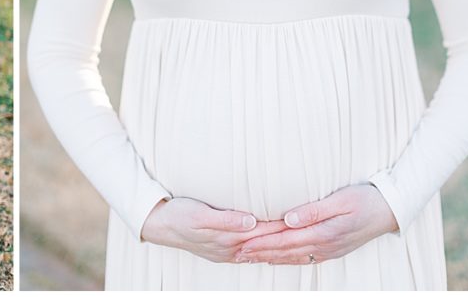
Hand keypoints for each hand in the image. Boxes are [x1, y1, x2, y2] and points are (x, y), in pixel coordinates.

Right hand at [141, 197, 288, 263]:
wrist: (159, 226)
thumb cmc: (178, 214)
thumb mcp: (199, 215)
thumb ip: (225, 219)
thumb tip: (250, 222)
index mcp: (227, 237)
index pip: (263, 231)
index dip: (282, 225)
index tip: (302, 219)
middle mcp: (231, 248)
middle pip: (265, 242)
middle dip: (286, 237)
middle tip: (309, 229)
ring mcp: (227, 252)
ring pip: (259, 249)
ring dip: (277, 245)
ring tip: (298, 239)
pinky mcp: (222, 251)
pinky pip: (249, 252)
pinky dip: (263, 249)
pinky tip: (270, 246)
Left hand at [235, 184, 398, 264]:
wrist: (391, 211)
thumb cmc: (366, 199)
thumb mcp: (340, 200)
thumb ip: (314, 211)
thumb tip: (289, 219)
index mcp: (323, 233)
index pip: (284, 240)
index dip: (262, 242)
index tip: (242, 244)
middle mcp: (324, 245)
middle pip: (285, 251)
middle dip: (259, 253)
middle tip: (236, 253)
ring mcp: (328, 250)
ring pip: (292, 256)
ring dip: (270, 258)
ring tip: (250, 258)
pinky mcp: (332, 249)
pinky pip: (304, 257)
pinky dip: (286, 258)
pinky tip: (277, 258)